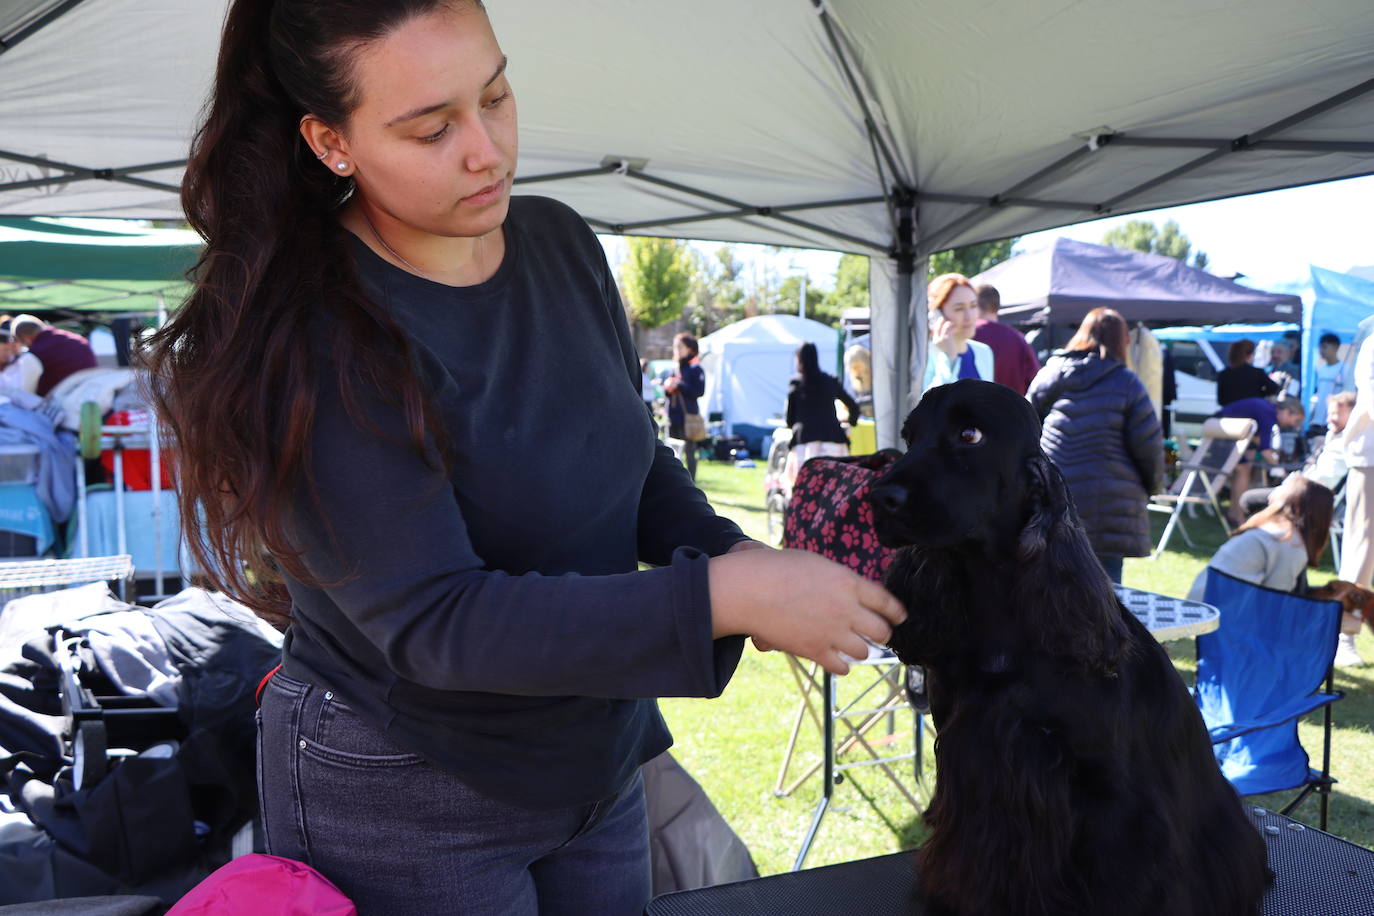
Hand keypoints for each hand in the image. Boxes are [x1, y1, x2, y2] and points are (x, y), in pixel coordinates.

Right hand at [708, 549, 906, 674]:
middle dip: (882, 633)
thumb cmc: (773, 569)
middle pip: (882, 630)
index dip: (896, 612)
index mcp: (847, 581)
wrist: (748, 590)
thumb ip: (834, 579)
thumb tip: (844, 587)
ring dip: (860, 649)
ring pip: (864, 651)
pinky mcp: (815, 651)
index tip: (899, 616)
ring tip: (854, 645)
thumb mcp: (812, 563)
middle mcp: (846, 609)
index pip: (886, 601)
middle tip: (878, 634)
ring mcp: (832, 632)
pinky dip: (841, 665)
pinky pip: (841, 667)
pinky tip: (837, 659)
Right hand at [930, 315, 958, 356]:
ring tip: (950, 322)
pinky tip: (955, 329)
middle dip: (938, 322)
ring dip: (947, 324)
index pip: (932, 331)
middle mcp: (936, 339)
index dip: (933, 325)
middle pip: (936, 328)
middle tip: (941, 318)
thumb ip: (941, 339)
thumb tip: (944, 334)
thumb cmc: (947, 353)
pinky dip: (952, 328)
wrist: (950, 359)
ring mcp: (941, 339)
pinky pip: (949, 330)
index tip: (934, 321)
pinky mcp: (946, 338)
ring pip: (943, 328)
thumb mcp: (943, 346)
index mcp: (934, 341)